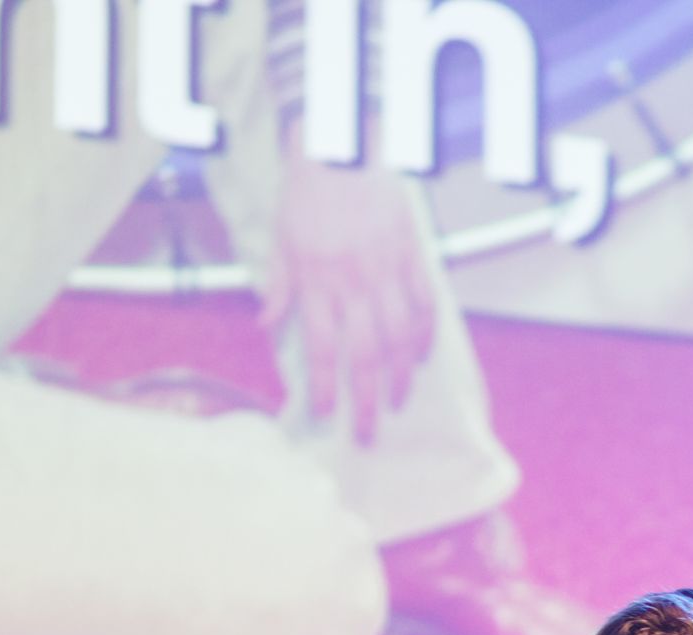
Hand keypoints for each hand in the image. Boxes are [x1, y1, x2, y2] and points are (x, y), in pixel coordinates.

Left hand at [265, 122, 437, 446]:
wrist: (339, 143)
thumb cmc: (306, 192)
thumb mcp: (280, 240)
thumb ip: (279, 286)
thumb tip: (266, 326)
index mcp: (318, 282)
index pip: (323, 350)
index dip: (326, 389)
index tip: (328, 416)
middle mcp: (353, 282)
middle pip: (365, 355)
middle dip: (367, 400)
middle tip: (370, 432)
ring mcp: (387, 269)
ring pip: (401, 336)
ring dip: (401, 374)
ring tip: (399, 400)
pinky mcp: (411, 252)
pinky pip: (425, 302)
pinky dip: (426, 332)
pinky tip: (423, 355)